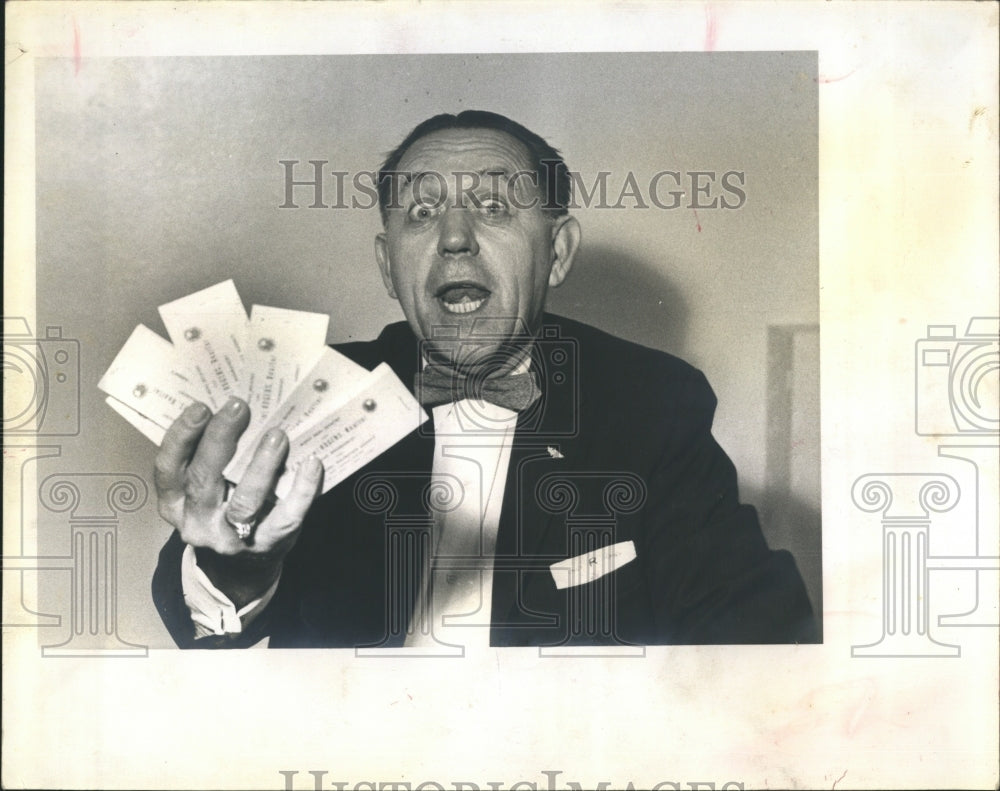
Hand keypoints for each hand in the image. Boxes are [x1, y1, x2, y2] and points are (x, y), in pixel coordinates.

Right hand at [153, 397, 322, 607]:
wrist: (239, 569)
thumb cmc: (222, 509)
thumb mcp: (203, 489)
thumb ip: (209, 457)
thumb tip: (234, 410)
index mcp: (174, 503)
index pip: (168, 469)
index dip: (181, 438)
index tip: (200, 408)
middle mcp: (197, 522)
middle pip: (203, 480)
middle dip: (220, 440)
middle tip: (239, 407)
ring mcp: (231, 539)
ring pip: (244, 502)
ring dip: (261, 465)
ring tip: (277, 435)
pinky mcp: (266, 545)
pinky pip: (287, 517)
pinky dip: (302, 489)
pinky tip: (311, 464)